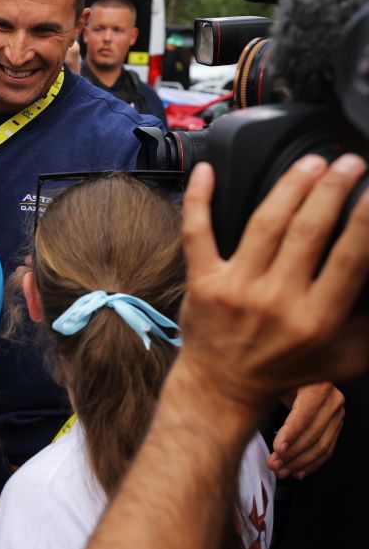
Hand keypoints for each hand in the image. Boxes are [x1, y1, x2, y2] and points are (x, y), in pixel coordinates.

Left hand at [176, 155, 368, 417]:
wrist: (223, 386)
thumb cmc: (287, 366)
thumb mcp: (347, 356)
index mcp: (317, 318)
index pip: (350, 258)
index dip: (364, 219)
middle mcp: (276, 300)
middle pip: (307, 230)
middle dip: (331, 189)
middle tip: (348, 162)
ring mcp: (235, 287)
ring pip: (264, 224)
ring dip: (289, 186)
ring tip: (311, 162)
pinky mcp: (202, 281)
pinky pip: (197, 234)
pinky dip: (198, 200)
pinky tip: (206, 171)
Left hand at [268, 382, 344, 478]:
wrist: (298, 373)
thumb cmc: (279, 374)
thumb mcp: (272, 376)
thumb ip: (263, 389)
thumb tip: (243, 403)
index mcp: (318, 385)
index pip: (305, 415)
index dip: (292, 434)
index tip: (277, 448)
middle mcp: (332, 399)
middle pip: (313, 433)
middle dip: (292, 453)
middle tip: (273, 464)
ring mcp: (336, 414)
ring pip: (321, 445)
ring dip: (299, 462)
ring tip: (281, 471)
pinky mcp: (336, 425)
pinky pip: (327, 448)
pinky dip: (312, 463)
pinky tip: (298, 471)